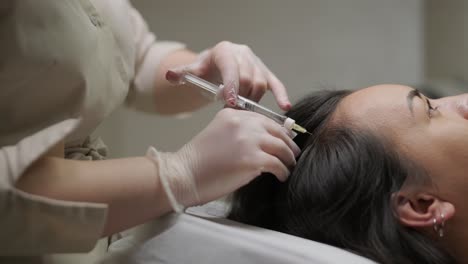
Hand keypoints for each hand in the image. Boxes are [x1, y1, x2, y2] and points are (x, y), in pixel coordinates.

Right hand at [154, 108, 299, 206]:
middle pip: (277, 130)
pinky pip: (278, 164)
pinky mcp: (253, 159)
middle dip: (288, 143)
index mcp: (234, 114)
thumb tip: (265, 139)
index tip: (285, 139)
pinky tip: (281, 176)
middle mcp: (243, 123)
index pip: (265, 119)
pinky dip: (283, 172)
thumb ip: (239, 130)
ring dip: (288, 158)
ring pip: (281, 147)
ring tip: (289, 166)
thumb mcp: (218, 132)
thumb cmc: (199, 160)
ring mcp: (249, 140)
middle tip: (293, 153)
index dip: (279, 130)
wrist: (185, 175)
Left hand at [166, 41, 291, 110]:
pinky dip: (280, 94)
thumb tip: (169, 75)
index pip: (232, 69)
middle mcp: (243, 53)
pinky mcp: (266, 72)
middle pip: (247, 78)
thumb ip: (182, 74)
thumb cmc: (206, 69)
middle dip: (241, 97)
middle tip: (232, 112)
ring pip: (260, 83)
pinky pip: (275, 83)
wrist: (218, 65)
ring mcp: (256, 63)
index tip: (231, 103)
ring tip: (243, 113)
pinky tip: (284, 107)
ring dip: (252, 100)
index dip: (232, 86)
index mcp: (224, 51)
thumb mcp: (194, 70)